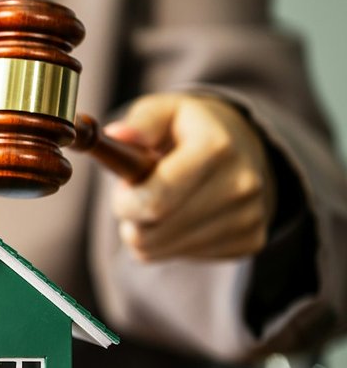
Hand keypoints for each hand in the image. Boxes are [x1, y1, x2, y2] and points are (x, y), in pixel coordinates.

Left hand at [104, 93, 276, 261]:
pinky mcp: (251, 240)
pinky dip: (170, 241)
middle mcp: (241, 185)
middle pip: (153, 233)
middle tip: (138, 195)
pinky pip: (183, 256)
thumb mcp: (162, 111)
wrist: (244, 147)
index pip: (156, 200)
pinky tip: (183, 215)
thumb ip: (140, 123)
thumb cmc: (187, 129)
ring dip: (147, 231)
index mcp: (217, 147)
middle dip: (131, 218)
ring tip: (160, 202)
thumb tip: (117, 135)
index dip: (125, 202)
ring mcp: (249, 217)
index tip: (122, 191)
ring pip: (160, 250)